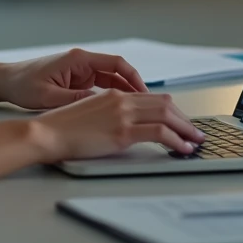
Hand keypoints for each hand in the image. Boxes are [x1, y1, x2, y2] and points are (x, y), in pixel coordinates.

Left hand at [0, 48, 148, 109]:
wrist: (6, 81)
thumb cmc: (23, 85)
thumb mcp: (49, 96)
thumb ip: (75, 100)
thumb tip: (100, 105)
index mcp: (78, 60)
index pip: (115, 63)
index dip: (133, 77)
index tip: (144, 93)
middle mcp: (82, 62)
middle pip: (117, 71)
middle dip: (133, 87)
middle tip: (147, 106)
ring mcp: (79, 71)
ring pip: (110, 80)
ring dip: (123, 93)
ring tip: (138, 111)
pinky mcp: (76, 80)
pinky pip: (100, 86)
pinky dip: (111, 97)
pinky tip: (118, 112)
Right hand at [31, 89, 205, 161]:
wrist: (46, 133)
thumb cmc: (61, 128)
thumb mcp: (89, 113)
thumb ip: (109, 114)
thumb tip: (126, 125)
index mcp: (113, 94)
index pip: (152, 98)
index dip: (171, 110)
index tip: (180, 122)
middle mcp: (121, 100)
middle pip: (164, 105)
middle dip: (184, 119)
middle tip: (195, 132)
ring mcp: (122, 114)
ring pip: (167, 116)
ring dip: (186, 130)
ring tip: (195, 141)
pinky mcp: (122, 132)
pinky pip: (159, 133)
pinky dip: (177, 140)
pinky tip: (183, 148)